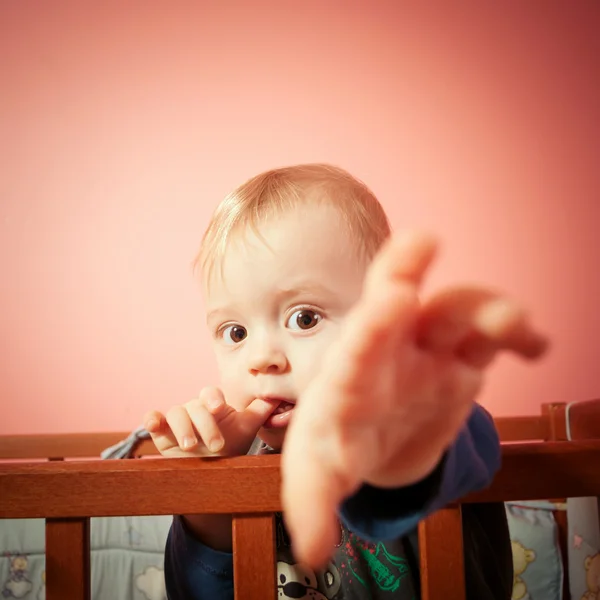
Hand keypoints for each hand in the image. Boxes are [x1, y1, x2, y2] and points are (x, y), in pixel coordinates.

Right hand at [144, 387, 277, 457]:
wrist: (214, 467)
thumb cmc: (231, 442)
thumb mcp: (248, 427)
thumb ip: (261, 410)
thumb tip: (278, 395)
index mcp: (214, 403)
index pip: (211, 394)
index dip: (213, 398)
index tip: (219, 408)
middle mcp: (195, 408)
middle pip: (194, 407)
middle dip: (204, 425)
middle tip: (216, 445)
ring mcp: (177, 420)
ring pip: (175, 413)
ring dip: (182, 428)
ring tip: (191, 447)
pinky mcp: (162, 432)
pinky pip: (153, 419)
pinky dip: (151, 419)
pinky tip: (153, 424)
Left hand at [281, 231, 547, 567]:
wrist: (373, 442)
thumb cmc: (339, 449)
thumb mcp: (319, 475)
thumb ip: (313, 504)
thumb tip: (311, 552)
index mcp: (348, 376)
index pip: (357, 348)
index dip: (376, 326)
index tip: (396, 297)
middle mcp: (386, 351)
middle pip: (393, 303)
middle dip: (404, 271)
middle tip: (422, 244)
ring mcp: (426, 351)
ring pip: (455, 313)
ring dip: (486, 310)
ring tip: (514, 325)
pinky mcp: (461, 361)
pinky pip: (492, 338)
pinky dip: (516, 335)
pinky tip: (535, 345)